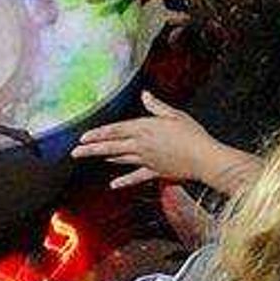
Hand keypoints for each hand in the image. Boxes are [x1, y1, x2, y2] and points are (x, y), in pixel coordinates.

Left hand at [71, 91, 234, 189]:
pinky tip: (113, 185)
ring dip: (105, 158)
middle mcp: (141, 145)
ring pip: (120, 159)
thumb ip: (157, 106)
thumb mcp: (175, 115)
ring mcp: (147, 160)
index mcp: (145, 128)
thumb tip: (145, 95)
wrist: (204, 159)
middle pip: (111, 146)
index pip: (115, 130)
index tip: (82, 137)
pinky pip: (136, 177)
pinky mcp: (155, 171)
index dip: (97, 134)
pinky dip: (124, 181)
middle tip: (75, 153)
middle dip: (91, 149)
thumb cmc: (192, 135)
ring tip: (93, 157)